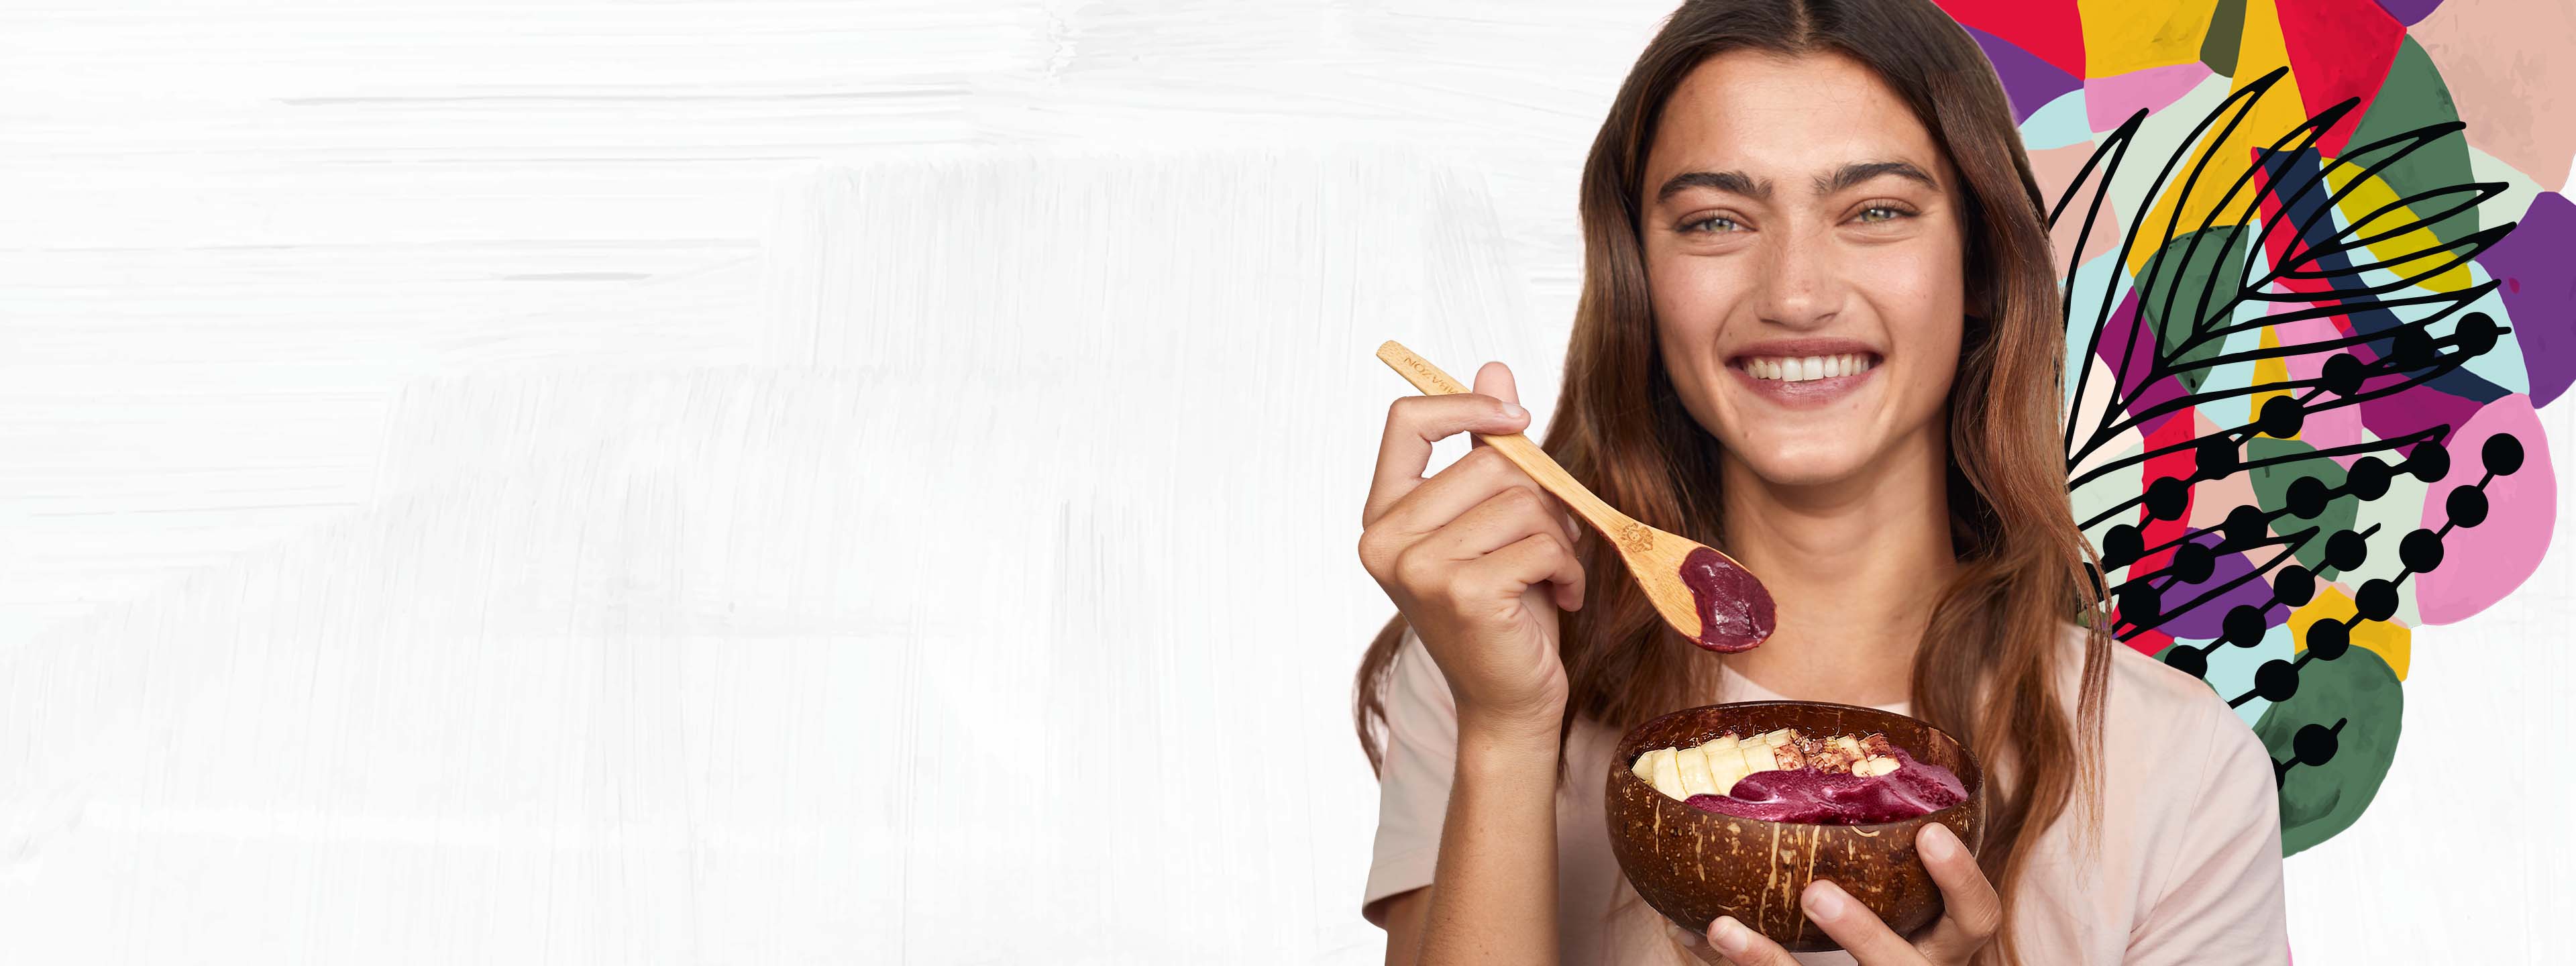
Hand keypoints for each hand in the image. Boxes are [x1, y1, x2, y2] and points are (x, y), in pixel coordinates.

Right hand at [1356, 361, 1584, 733]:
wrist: (1507, 700)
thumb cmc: (1503, 609)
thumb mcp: (1492, 520)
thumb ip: (1485, 448)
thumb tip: (1494, 365)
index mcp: (1382, 514)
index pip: (1406, 421)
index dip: (1466, 405)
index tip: (1517, 419)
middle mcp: (1385, 540)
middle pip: (1488, 463)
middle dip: (1539, 497)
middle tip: (1548, 541)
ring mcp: (1419, 568)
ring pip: (1523, 503)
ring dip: (1558, 537)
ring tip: (1551, 573)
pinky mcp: (1462, 593)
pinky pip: (1542, 543)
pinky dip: (1568, 568)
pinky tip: (1561, 596)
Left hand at [1671, 823, 1999, 964]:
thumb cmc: (1885, 935)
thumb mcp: (1900, 904)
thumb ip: (1879, 857)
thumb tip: (1805, 776)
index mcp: (1940, 947)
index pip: (1976, 919)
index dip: (1960, 881)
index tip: (1930, 834)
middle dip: (1861, 934)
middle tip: (1815, 891)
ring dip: (1769, 964)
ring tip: (1721, 928)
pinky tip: (1691, 936)